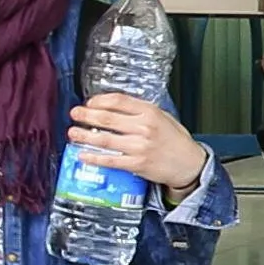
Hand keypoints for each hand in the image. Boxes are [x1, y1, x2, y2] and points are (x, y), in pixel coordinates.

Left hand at [69, 93, 207, 188]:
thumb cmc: (176, 140)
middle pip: (107, 118)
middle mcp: (144, 127)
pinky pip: (110, 160)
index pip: (118, 100)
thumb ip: (140, 111)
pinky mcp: (136, 163)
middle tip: (75, 114)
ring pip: (105, 139)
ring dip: (85, 136)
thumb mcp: (163, 116)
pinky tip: (83, 154)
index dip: (99, 101)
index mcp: (150, 112)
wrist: (189, 163)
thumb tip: (113, 107)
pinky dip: (94, 157)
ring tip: (73, 133)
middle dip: (86, 115)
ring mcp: (139, 146)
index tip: (89, 103)